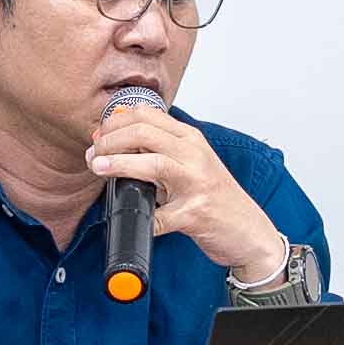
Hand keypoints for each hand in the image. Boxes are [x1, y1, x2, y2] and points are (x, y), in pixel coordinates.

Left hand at [88, 106, 287, 279]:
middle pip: (144, 133)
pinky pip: (161, 216)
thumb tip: (116, 142)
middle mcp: (194, 154)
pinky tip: (134, 219)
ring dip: (119, 164)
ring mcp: (197, 183)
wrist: (249, 230)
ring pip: (152, 163)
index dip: (115, 122)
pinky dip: (144, 218)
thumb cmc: (216, 198)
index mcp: (189, 139)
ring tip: (99, 168)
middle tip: (94, 155)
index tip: (98, 136)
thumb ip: (159, 151)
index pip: (146, 114)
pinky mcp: (196, 213)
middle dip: (111, 141)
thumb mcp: (189, 164)